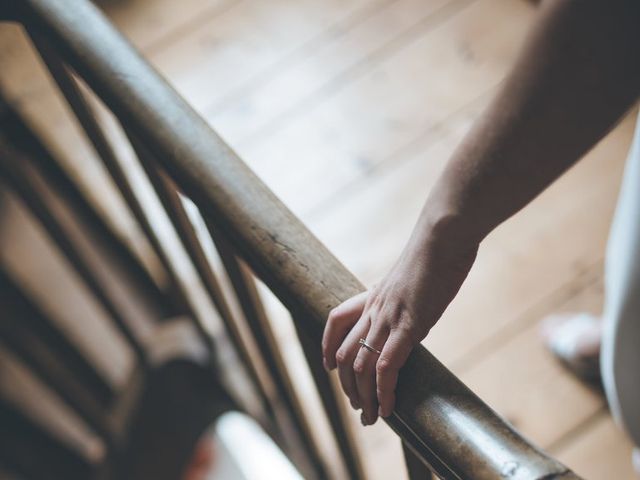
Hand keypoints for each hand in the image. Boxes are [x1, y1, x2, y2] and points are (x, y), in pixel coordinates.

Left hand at [322, 232, 476, 425]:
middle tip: (360, 408)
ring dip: (364, 397)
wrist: (443, 237)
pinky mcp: (407, 327)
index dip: (328, 345)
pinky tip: (389, 408)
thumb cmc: (437, 251)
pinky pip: (385, 367)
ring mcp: (387, 319)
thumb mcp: (415, 275)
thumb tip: (417, 299)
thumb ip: (408, 292)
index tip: (330, 366)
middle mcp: (374, 309)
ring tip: (371, 417)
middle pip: (344, 352)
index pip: (335, 320)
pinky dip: (384, 392)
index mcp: (373, 295)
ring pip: (360, 366)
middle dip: (348, 385)